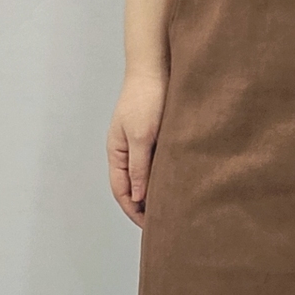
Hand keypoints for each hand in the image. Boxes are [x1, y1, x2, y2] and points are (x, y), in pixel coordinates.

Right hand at [107, 68, 168, 225]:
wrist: (157, 67)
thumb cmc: (146, 99)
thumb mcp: (141, 136)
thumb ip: (139, 167)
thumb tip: (137, 197)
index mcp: (117, 152)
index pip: (121, 190)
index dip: (133, 211)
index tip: (150, 227)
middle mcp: (126, 150)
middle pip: (131, 186)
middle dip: (143, 206)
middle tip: (162, 223)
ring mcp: (140, 143)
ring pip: (145, 175)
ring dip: (154, 192)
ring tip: (171, 208)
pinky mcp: (154, 135)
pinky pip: (156, 162)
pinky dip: (163, 176)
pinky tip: (177, 182)